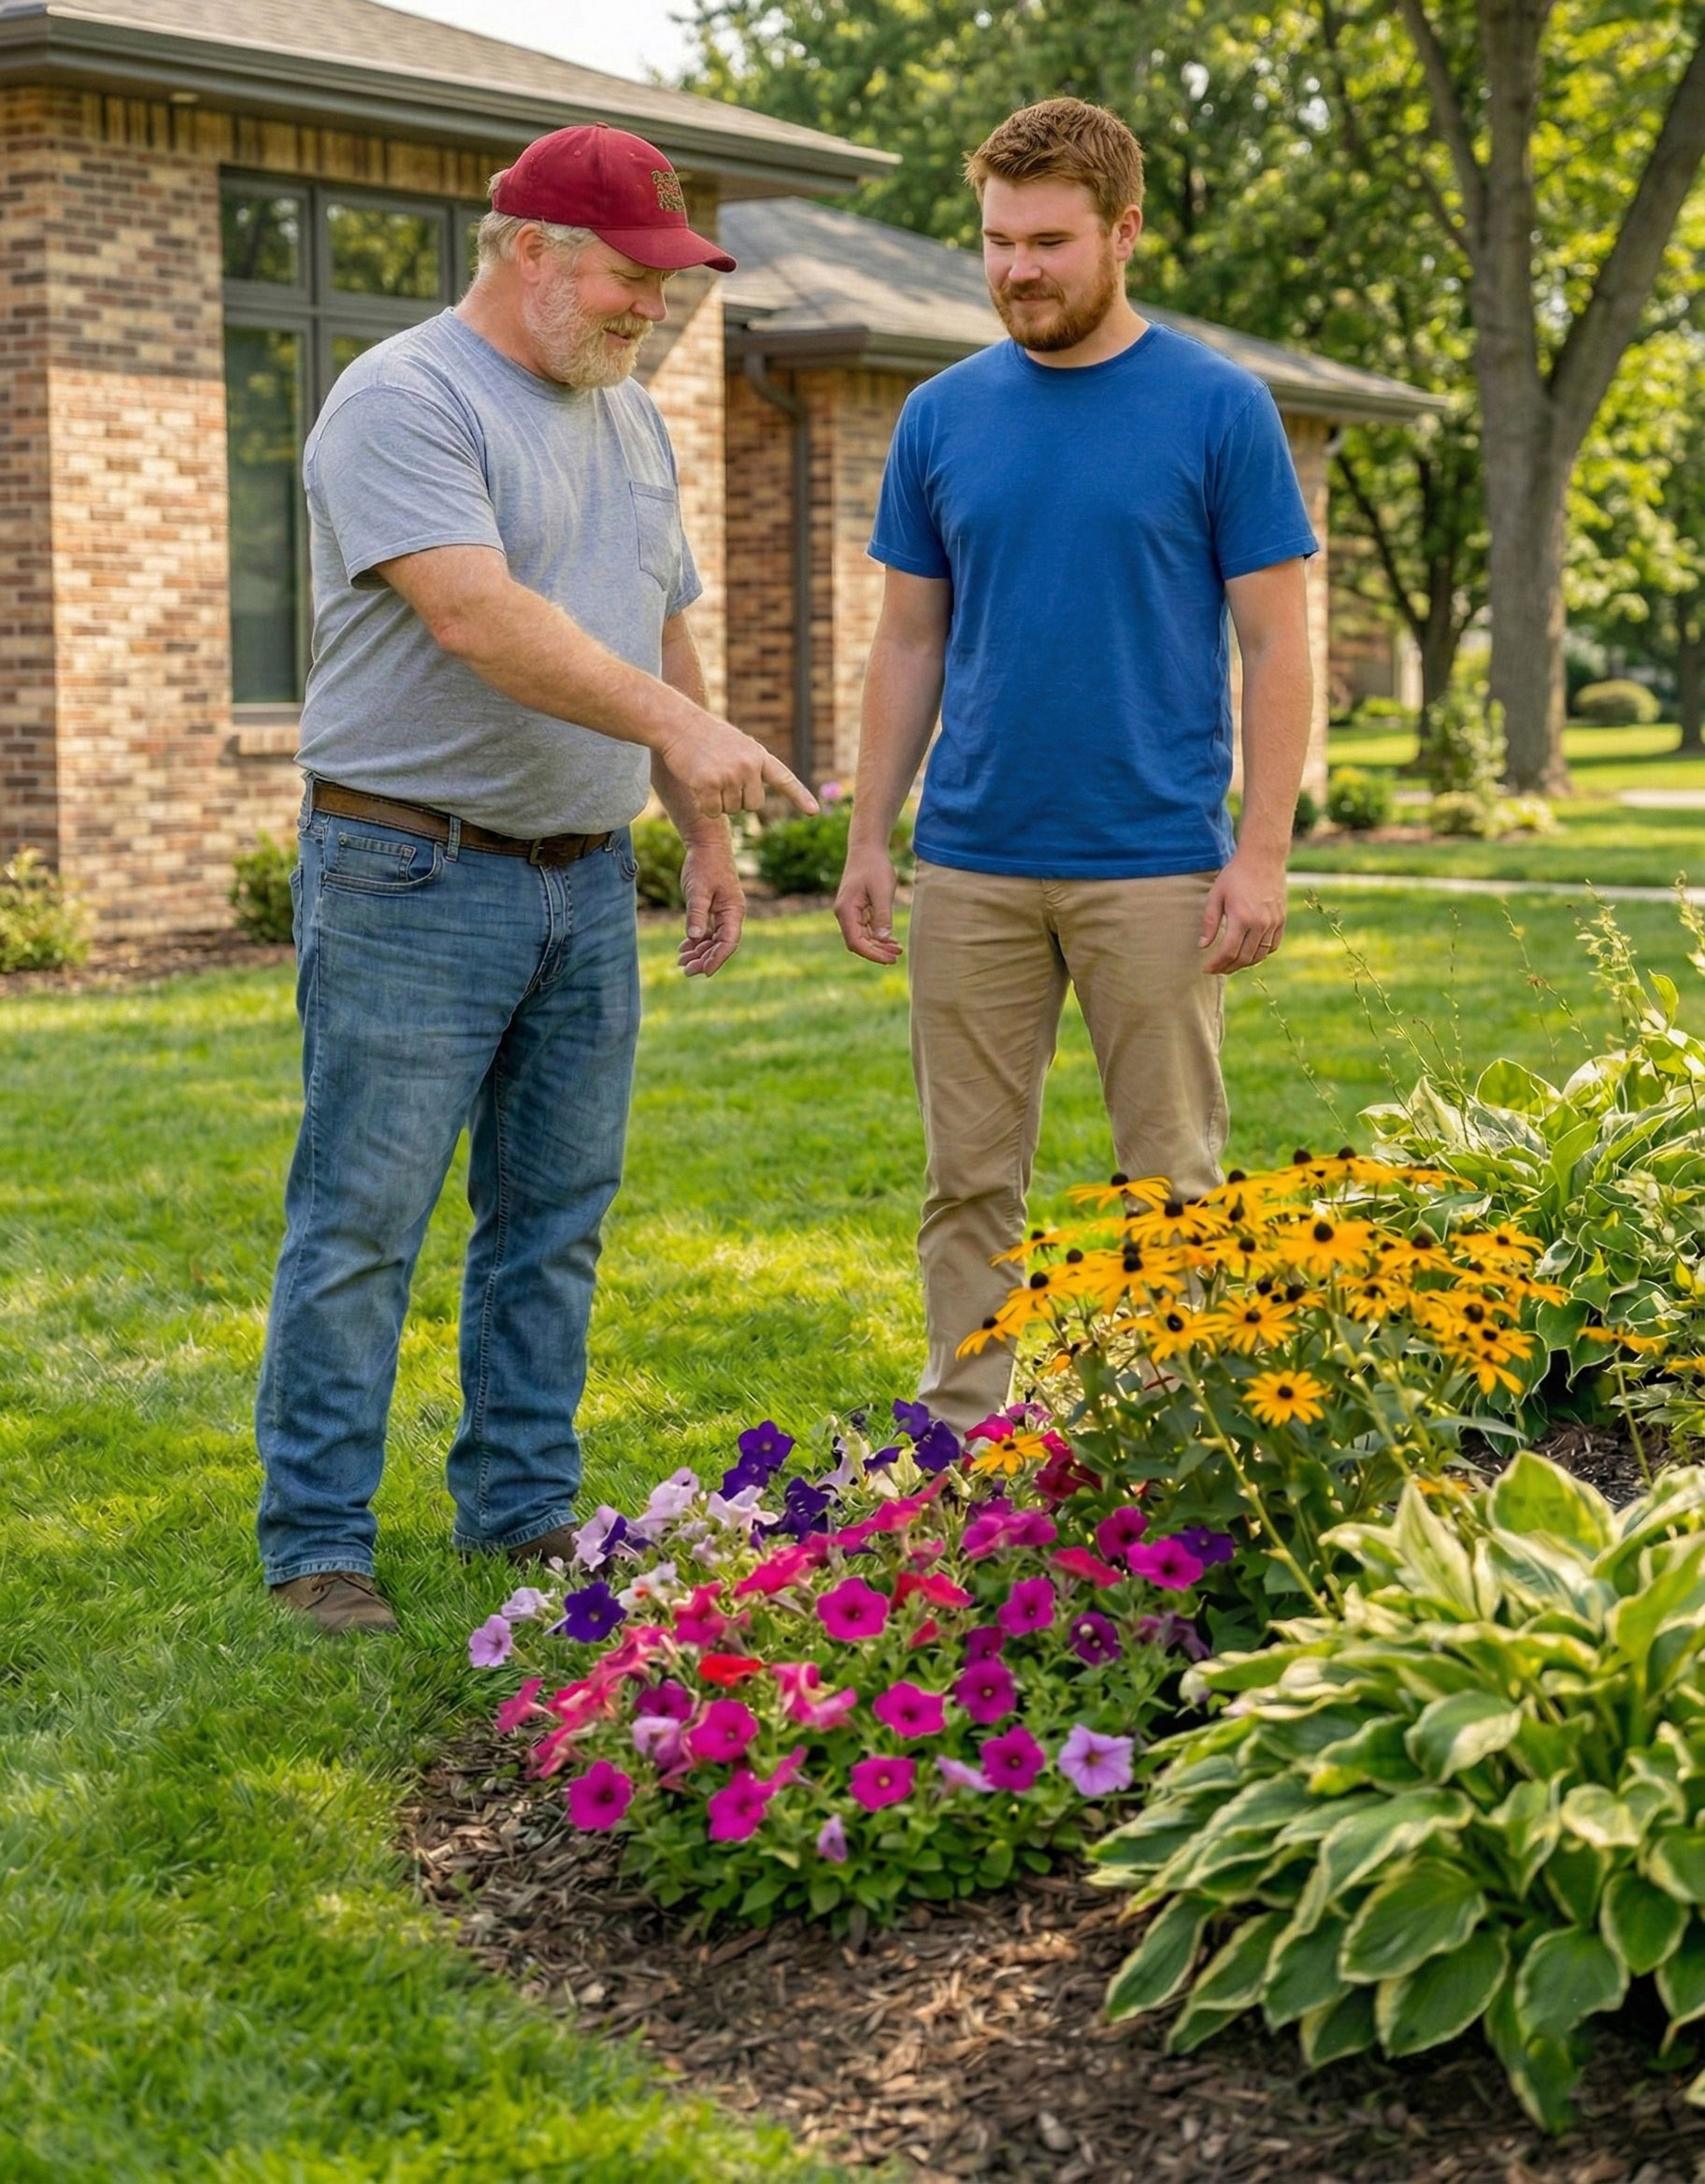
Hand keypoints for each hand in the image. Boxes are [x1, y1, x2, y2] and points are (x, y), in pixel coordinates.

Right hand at [659, 714, 816, 818]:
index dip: (799, 796)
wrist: (678, 724)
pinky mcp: (710, 784)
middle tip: (720, 778)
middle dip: (737, 801)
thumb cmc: (704, 736)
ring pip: (732, 810)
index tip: (813, 811)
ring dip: (718, 802)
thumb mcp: (736, 745)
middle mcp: (749, 766)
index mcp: (758, 755)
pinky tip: (696, 785)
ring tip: (707, 775)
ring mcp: (730, 774)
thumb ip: (750, 767)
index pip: (784, 779)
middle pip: (753, 806)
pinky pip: (712, 811)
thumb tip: (753, 800)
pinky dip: (704, 806)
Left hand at [677, 832, 744, 977]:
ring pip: (713, 941)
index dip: (717, 959)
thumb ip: (696, 913)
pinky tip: (683, 949)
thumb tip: (693, 937)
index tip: (704, 972)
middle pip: (721, 945)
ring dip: (699, 952)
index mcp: (734, 911)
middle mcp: (731, 915)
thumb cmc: (704, 865)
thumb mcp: (698, 890)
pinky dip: (696, 941)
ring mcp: (722, 913)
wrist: (706, 846)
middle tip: (686, 971)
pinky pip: (706, 932)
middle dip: (705, 959)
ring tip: (681, 962)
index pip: (728, 942)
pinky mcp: (712, 910)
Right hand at [834, 842, 901, 963]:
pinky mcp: (857, 909)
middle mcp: (844, 913)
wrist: (867, 848)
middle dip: (877, 951)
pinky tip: (892, 940)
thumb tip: (883, 939)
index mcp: (846, 910)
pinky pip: (866, 928)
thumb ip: (883, 915)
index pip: (856, 941)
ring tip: (898, 950)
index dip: (872, 953)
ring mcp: (849, 912)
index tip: (890, 958)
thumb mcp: (882, 891)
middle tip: (897, 956)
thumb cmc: (874, 866)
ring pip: (862, 937)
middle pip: (858, 942)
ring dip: (879, 945)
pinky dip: (878, 935)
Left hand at [1199, 846, 1286, 974]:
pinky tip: (1249, 954)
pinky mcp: (1282, 920)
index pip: (1228, 952)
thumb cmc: (1235, 875)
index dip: (1216, 964)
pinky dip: (1261, 955)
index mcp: (1242, 918)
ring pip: (1259, 955)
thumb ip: (1209, 922)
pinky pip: (1273, 946)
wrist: (1263, 858)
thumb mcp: (1216, 895)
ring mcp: (1274, 922)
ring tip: (1230, 965)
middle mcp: (1260, 923)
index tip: (1206, 969)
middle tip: (1216, 970)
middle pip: (1244, 958)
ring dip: (1244, 964)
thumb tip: (1202, 946)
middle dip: (1228, 967)